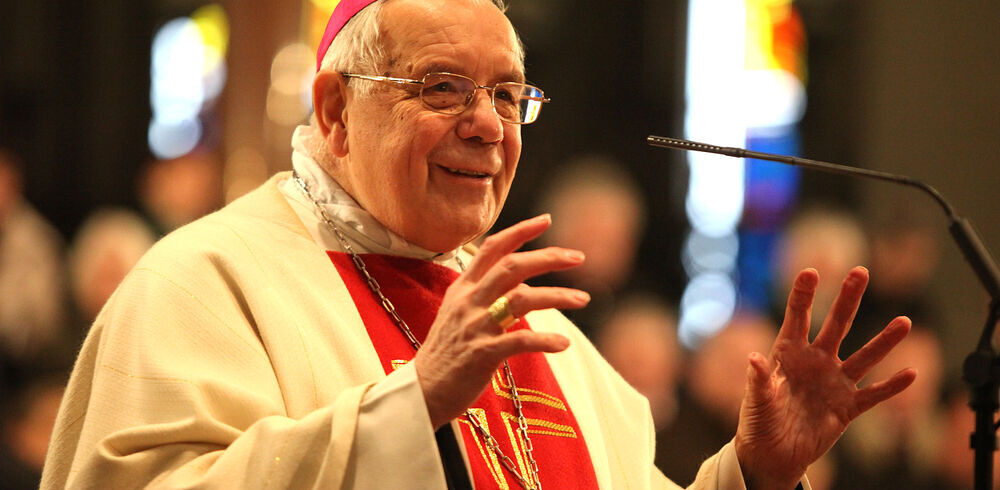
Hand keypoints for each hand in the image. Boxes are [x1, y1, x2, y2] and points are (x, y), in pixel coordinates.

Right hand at [413, 215, 590, 427]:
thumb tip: (521, 285)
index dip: (521, 231)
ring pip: (522, 299)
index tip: (546, 220)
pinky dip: (546, 340)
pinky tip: (563, 343)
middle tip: (578, 256)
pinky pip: (521, 341)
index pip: (492, 248)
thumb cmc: (446, 353)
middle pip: (513, 266)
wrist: (422, 391)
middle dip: (549, 257)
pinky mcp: (482, 354)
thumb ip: (485, 294)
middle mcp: (469, 301)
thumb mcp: (458, 314)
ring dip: (557, 296)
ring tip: (582, 299)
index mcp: (463, 288)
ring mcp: (475, 326)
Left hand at [734, 267, 916, 488]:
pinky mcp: (847, 408)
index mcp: (788, 354)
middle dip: (848, 299)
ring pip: (864, 357)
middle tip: (861, 272)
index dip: (803, 295)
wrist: (772, 453)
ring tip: (904, 322)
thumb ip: (759, 380)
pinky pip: (874, 395)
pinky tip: (910, 374)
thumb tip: (754, 358)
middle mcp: (816, 362)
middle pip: (836, 325)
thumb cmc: (758, 422)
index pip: (797, 317)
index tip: (811, 271)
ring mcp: (834, 383)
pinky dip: (891, 387)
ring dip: (884, 341)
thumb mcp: (756, 401)